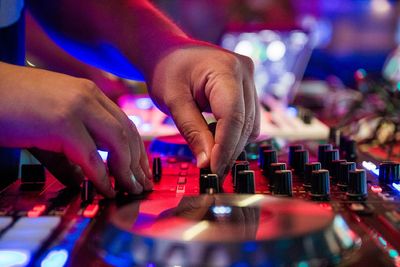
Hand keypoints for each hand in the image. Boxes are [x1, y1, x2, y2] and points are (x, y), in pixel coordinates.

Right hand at [0, 62, 151, 196]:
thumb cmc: (12, 107)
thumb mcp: (49, 127)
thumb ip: (69, 154)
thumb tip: (83, 181)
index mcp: (90, 93)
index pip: (125, 123)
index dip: (137, 150)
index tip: (141, 171)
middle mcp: (89, 96)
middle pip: (127, 133)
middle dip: (138, 163)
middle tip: (142, 185)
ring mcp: (77, 107)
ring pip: (117, 143)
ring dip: (127, 171)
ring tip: (131, 191)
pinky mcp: (62, 123)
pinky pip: (91, 156)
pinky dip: (103, 177)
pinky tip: (107, 191)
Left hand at [148, 44, 259, 180]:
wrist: (169, 52)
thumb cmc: (167, 71)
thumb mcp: (173, 101)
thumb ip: (192, 131)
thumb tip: (207, 164)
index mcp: (225, 69)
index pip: (233, 117)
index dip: (225, 148)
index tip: (213, 170)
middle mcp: (245, 72)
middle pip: (244, 123)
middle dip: (227, 150)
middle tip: (210, 171)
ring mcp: (249, 79)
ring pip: (250, 124)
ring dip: (232, 143)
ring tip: (209, 153)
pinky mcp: (247, 88)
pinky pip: (247, 118)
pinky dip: (232, 133)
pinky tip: (213, 137)